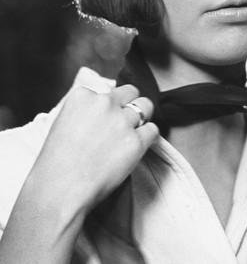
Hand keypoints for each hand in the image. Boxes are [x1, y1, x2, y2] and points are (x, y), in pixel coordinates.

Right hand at [30, 85, 158, 212]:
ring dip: (142, 118)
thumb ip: (84, 112)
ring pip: (146, 106)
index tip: (103, 120)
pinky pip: (153, 130)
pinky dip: (148, 137)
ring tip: (135, 131)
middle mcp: (104, 103)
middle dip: (130, 104)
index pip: (106, 92)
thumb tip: (100, 115)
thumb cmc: (56, 165)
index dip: (108, 106)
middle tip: (125, 120)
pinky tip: (138, 146)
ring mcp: (122, 121)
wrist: (60, 191)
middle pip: (131, 92)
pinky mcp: (136, 141)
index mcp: (83, 96)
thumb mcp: (62, 124)